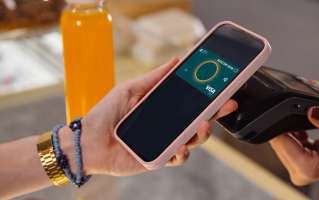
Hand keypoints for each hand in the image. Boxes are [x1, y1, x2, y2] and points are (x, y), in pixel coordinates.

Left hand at [59, 57, 237, 176]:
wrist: (88, 142)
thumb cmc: (106, 114)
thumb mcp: (129, 89)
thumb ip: (153, 78)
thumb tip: (175, 61)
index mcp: (163, 108)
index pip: (190, 101)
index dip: (207, 96)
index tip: (221, 87)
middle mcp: (167, 126)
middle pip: (197, 120)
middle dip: (215, 113)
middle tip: (226, 104)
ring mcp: (164, 143)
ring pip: (192, 140)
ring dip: (202, 133)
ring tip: (202, 125)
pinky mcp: (158, 159)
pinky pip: (177, 158)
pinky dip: (182, 153)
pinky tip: (180, 147)